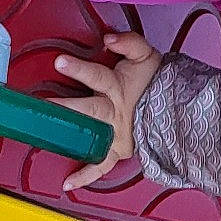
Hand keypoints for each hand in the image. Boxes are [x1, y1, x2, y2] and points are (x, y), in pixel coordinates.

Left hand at [54, 32, 161, 191]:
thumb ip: (128, 42)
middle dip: (66, 107)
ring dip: (71, 139)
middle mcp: (114, 113)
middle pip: (89, 109)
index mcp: (118, 88)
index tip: (59, 62)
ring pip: (91, 138)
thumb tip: (109, 38)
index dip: (79, 69)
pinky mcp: (118, 151)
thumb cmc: (157, 81)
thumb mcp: (146, 54)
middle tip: (43, 105)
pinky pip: (101, 166)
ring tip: (47, 140)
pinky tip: (68, 182)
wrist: (176, 107)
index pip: (97, 76)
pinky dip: (85, 176)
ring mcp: (115, 134)